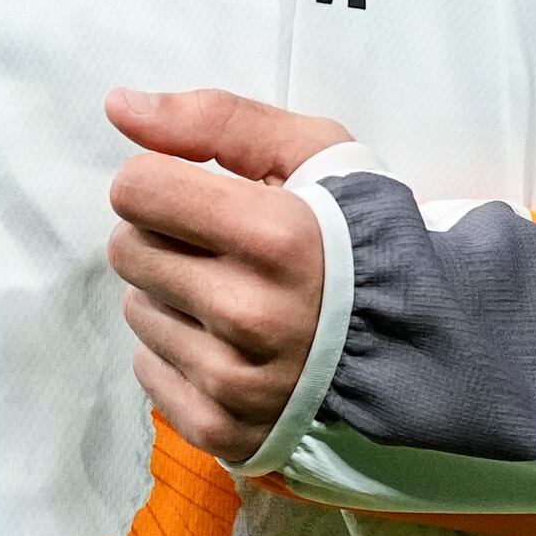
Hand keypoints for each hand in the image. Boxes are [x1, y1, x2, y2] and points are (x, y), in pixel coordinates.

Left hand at [105, 87, 350, 464]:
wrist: (417, 341)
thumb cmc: (358, 235)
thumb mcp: (312, 152)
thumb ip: (215, 120)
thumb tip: (118, 106)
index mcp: (274, 236)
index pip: (136, 189)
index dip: (161, 182)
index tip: (196, 193)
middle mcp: (250, 314)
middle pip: (126, 249)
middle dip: (164, 236)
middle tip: (220, 246)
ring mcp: (235, 381)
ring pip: (136, 309)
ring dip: (172, 294)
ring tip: (235, 294)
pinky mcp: (223, 429)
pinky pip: (147, 370)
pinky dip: (179, 352)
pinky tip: (231, 343)